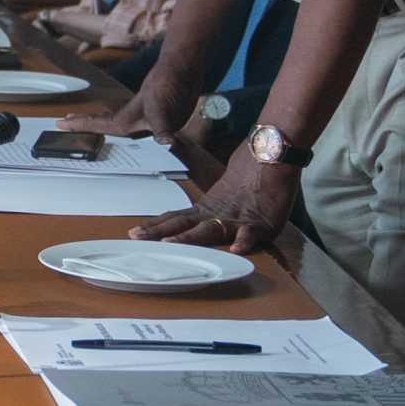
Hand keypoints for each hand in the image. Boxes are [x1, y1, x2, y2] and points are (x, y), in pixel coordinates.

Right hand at [60, 70, 196, 141]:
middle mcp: (132, 121)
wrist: (181, 71)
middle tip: (64, 123)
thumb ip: (162, 129)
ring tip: (89, 126)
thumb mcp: (163, 111)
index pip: (97, 125)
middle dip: (83, 124)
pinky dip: (129, 130)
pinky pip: (136, 127)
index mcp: (127, 121)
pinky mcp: (157, 118)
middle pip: (101, 124)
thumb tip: (167, 145)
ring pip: (117, 126)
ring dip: (102, 127)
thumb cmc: (168, 86)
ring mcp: (143, 119)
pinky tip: (134, 132)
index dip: (78, 125)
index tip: (58, 123)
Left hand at [129, 150, 295, 252]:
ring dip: (189, 237)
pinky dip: (244, 241)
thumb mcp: (224, 195)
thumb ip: (212, 209)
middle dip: (159, 232)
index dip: (156, 226)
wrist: (270, 155)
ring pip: (209, 229)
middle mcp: (217, 214)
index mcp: (208, 208)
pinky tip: (237, 250)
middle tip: (136, 237)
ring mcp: (236, 218)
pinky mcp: (260, 223)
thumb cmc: (250, 175)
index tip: (134, 233)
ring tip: (171, 245)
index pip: (177, 218)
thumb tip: (197, 219)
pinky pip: (251, 234)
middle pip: (183, 223)